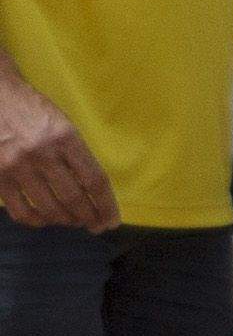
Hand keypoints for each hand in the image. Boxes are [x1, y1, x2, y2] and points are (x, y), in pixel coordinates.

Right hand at [0, 74, 116, 231]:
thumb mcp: (62, 124)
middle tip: (94, 225)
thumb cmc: (32, 110)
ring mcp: (16, 165)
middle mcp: (41, 152)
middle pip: (74, 198)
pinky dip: (35, 220)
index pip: (94, 180)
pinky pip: (20, 210)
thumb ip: (76, 155)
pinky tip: (44, 219)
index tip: (112, 221)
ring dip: (65, 220)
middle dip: (88, 218)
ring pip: (48, 208)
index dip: (106, 206)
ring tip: (72, 221)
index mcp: (65, 137)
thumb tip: (92, 192)